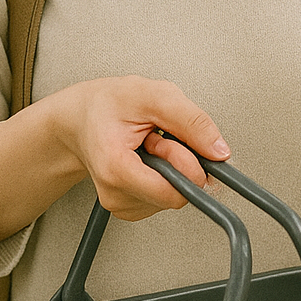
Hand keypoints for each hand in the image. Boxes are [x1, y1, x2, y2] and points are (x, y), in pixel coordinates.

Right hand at [52, 75, 229, 221]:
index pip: (174, 192)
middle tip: (157, 136)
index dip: (188, 164)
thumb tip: (220, 151)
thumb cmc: (109, 104)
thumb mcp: (154, 95)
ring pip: (174, 194)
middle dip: (178, 160)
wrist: (81, 117)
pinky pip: (166, 195)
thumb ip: (192, 121)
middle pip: (177, 193)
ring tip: (147, 143)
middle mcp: (116, 195)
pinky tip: (145, 155)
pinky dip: (164, 173)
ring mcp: (122, 204)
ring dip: (170, 165)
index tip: (174, 139)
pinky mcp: (131, 206)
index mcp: (116, 169)